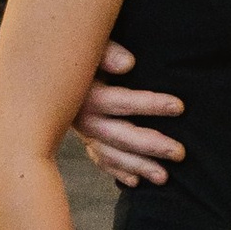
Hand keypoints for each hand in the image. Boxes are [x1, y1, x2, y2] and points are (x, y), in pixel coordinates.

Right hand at [72, 43, 185, 187]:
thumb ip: (107, 52)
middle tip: (179, 153)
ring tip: (164, 178)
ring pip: (112, 155)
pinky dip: (116, 172)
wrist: (50, 69)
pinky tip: (135, 182)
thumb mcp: (90, 47)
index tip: (180, 107)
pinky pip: (101, 161)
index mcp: (86, 94)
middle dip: (150, 146)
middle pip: (119, 136)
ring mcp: (84, 133)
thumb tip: (129, 63)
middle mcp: (83, 118)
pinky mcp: (85, 140)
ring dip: (137, 167)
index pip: (122, 102)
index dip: (150, 104)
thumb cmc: (81, 52)